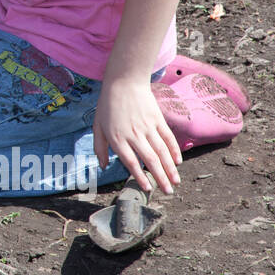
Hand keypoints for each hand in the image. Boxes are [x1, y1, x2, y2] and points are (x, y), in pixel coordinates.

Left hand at [93, 77, 182, 194]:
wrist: (124, 81)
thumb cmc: (108, 105)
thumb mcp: (97, 126)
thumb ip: (99, 147)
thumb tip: (103, 166)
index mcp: (118, 138)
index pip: (131, 162)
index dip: (140, 177)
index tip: (147, 189)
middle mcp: (134, 134)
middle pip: (150, 160)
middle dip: (160, 178)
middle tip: (168, 192)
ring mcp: (148, 127)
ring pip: (162, 151)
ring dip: (170, 169)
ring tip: (176, 182)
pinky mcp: (157, 119)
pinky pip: (168, 138)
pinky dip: (174, 150)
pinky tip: (177, 162)